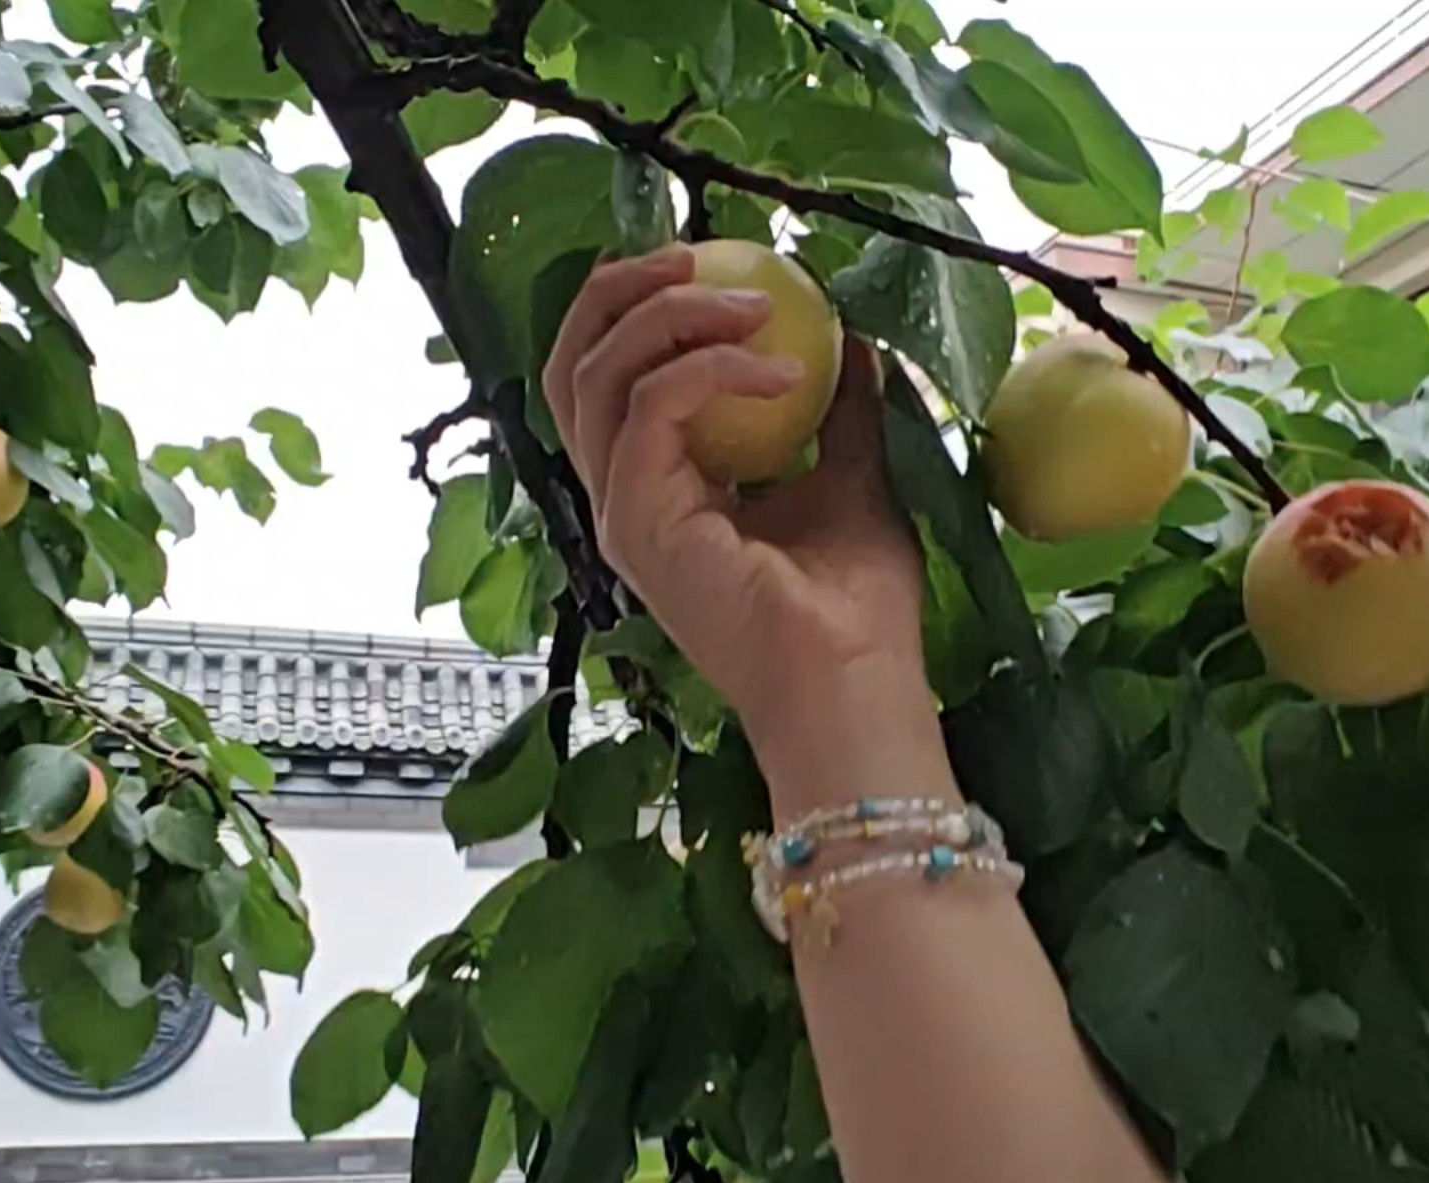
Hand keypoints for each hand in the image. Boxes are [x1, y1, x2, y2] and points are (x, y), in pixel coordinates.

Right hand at [545, 246, 952, 809]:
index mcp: (660, 489)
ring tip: (754, 306)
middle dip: (620, 291)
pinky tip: (780, 371)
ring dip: (668, 316)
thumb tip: (853, 338)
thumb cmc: (856, 609)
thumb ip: (840, 412)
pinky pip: (650, 406)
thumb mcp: (852, 479)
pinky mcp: (640, 521)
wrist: (856, 681)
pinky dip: (710, 368)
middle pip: (573, 364)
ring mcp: (622, 513)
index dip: (634, 308)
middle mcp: (624, 499)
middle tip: (694, 254)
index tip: (702, 263)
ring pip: (595, 375)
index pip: (610, 378)